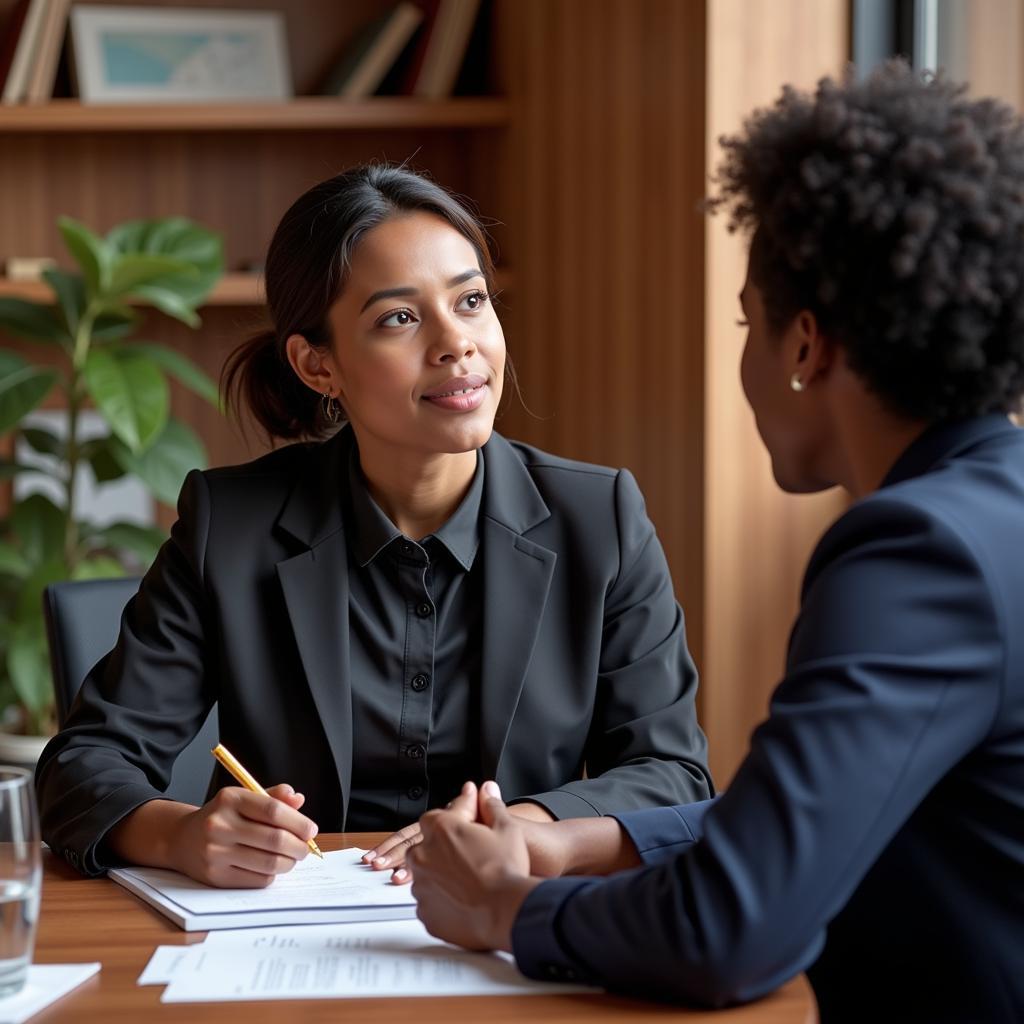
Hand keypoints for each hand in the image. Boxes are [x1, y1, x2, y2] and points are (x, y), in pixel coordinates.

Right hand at [166, 783, 317, 886]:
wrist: (182, 839)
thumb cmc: (223, 816)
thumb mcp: (243, 798)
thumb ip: (273, 797)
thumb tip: (298, 799)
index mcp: (230, 799)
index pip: (273, 810)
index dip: (298, 822)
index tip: (311, 830)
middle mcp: (220, 825)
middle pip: (274, 839)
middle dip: (299, 846)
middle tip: (305, 848)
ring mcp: (215, 853)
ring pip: (268, 863)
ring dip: (289, 863)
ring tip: (292, 858)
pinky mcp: (215, 877)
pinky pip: (257, 880)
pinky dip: (272, 875)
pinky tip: (272, 867)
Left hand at [406, 791, 539, 950]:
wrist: (506, 911)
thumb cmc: (506, 870)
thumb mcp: (506, 828)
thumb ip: (492, 806)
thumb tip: (487, 790)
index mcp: (442, 828)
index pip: (445, 811)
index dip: (462, 811)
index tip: (472, 811)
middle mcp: (424, 854)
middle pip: (429, 841)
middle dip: (445, 843)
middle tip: (468, 850)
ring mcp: (421, 884)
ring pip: (426, 872)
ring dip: (441, 871)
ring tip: (467, 878)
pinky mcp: (424, 911)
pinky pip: (429, 900)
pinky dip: (441, 898)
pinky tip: (461, 898)